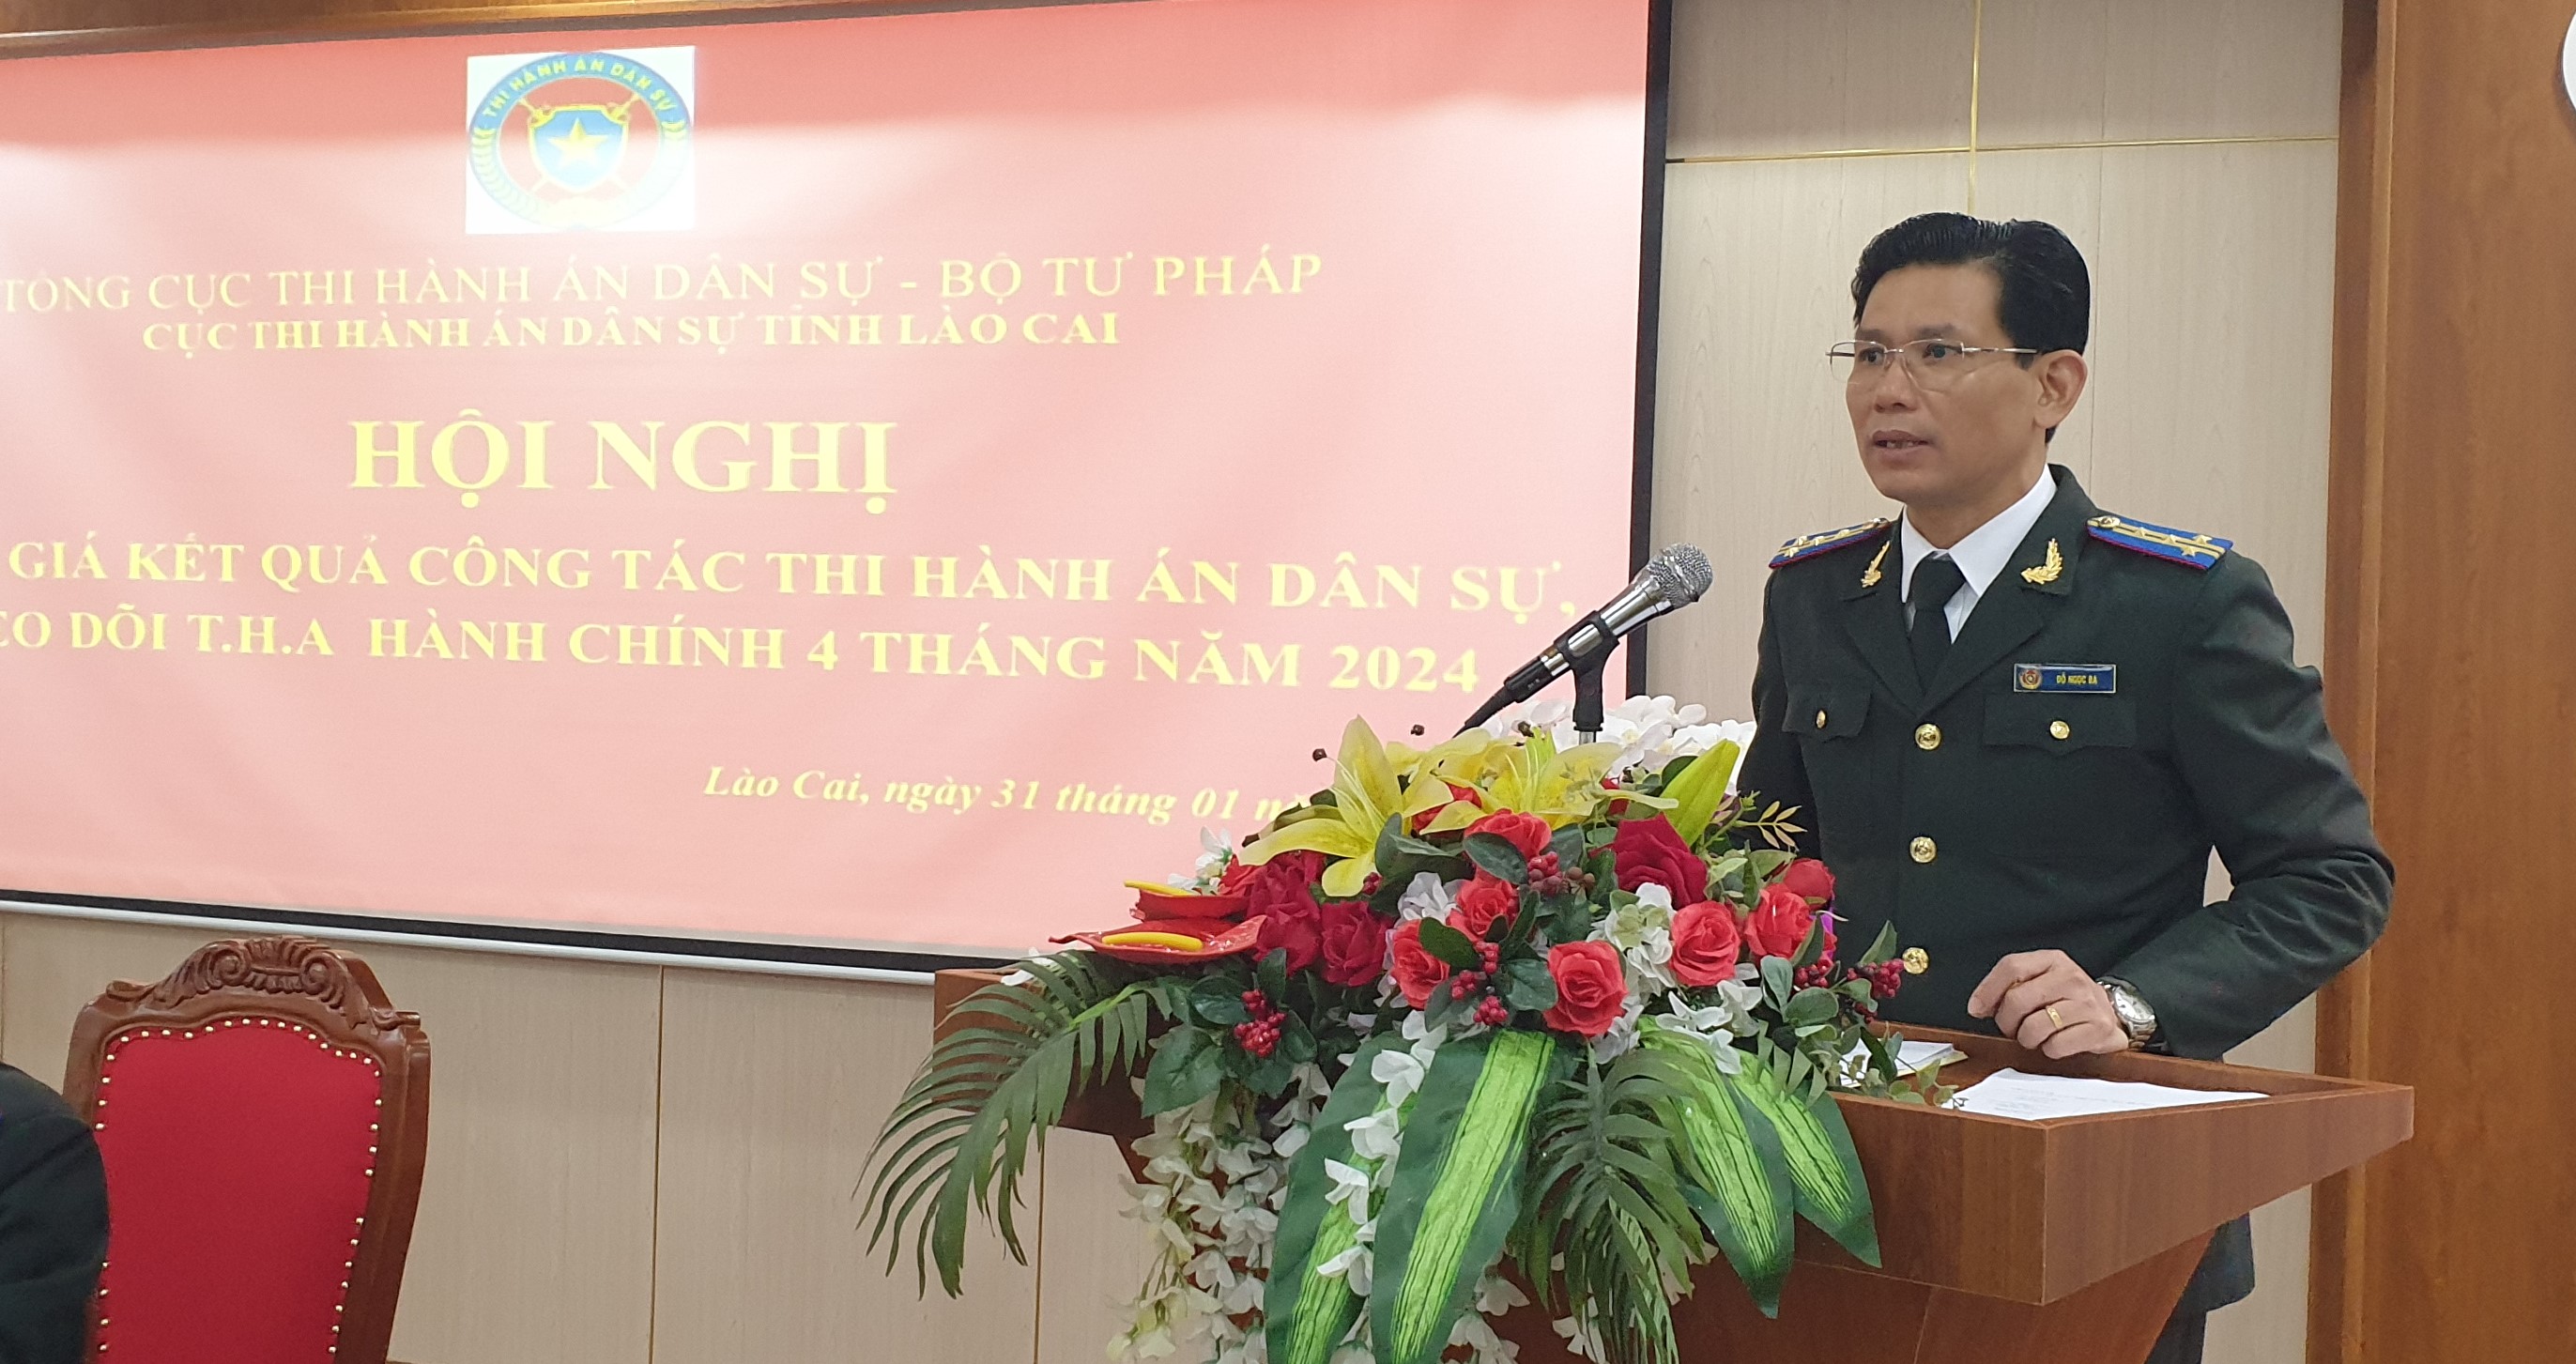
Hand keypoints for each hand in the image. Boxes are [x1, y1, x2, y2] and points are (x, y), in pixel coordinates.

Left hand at [1965, 951, 2128, 1057]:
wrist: (2113, 1015)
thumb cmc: (2067, 999)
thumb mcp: (2040, 982)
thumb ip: (2009, 987)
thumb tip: (1978, 1007)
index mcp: (2052, 961)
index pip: (2011, 967)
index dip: (1987, 991)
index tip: (1977, 1009)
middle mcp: (2071, 978)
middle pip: (2017, 1000)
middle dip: (2006, 1022)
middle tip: (2013, 1028)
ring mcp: (2087, 1003)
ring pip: (2034, 1027)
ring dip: (2028, 1039)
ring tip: (2036, 1035)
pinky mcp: (2099, 1028)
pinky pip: (2056, 1046)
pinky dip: (2050, 1050)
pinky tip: (2057, 1041)